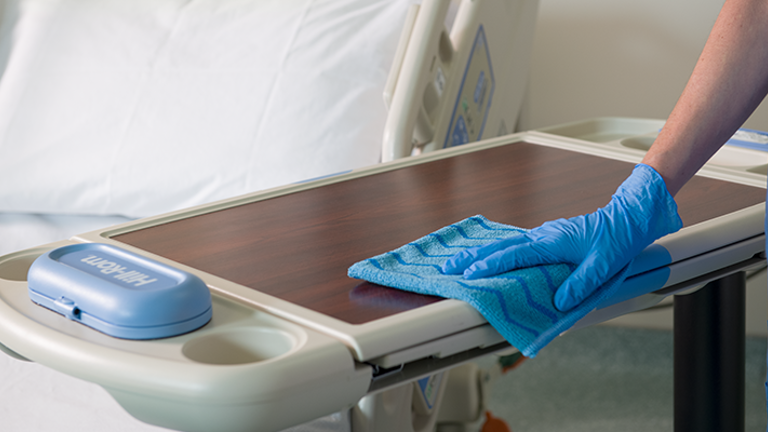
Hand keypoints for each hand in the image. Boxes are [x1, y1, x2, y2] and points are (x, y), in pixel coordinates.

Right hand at [442, 164, 682, 310]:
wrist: (626, 217)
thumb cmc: (616, 239)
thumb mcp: (603, 266)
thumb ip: (580, 284)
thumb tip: (558, 302)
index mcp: (552, 242)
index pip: (514, 254)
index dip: (490, 264)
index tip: (470, 273)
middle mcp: (543, 236)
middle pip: (500, 246)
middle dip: (472, 257)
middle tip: (448, 266)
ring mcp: (543, 235)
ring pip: (505, 244)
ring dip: (480, 254)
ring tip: (459, 263)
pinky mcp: (546, 238)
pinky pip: (514, 244)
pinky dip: (496, 251)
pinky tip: (489, 257)